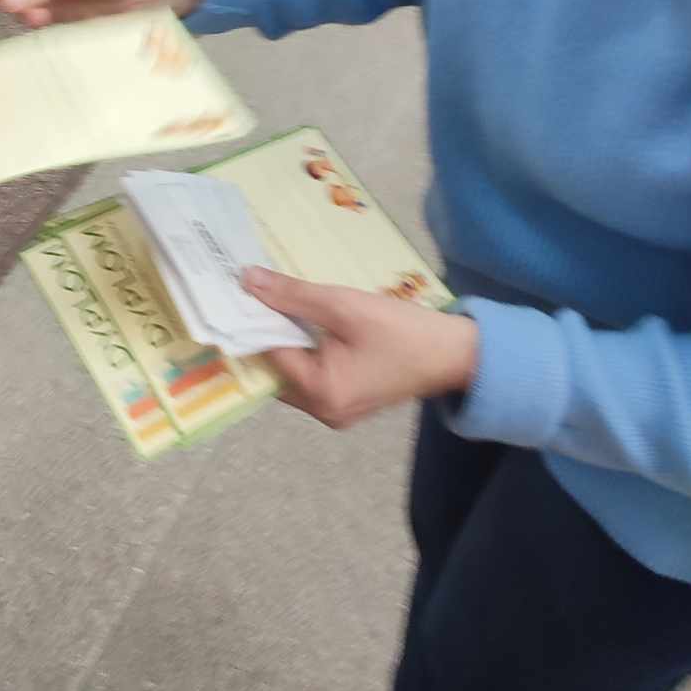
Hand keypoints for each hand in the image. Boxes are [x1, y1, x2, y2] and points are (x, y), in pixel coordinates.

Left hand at [243, 269, 478, 428]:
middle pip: (275, 368)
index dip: (251, 320)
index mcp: (321, 393)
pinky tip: (299, 319)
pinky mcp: (347, 399)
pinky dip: (302, 348)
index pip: (268, 353)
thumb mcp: (344, 305)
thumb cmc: (402, 331)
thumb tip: (247, 280)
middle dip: (263, 330)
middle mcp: (323, 411)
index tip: (234, 290)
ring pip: (291, 371)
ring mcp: (336, 410)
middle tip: (247, 291)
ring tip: (271, 299)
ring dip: (283, 338)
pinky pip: (311, 373)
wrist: (455, 354)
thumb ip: (292, 295)